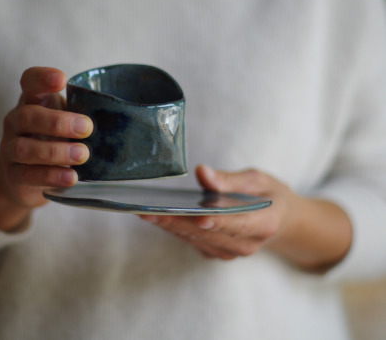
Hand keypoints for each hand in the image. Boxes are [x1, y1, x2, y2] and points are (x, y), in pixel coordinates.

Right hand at [0, 67, 92, 230]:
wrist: (28, 179)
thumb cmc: (54, 141)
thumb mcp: (67, 123)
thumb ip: (83, 115)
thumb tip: (120, 119)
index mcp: (32, 103)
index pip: (29, 82)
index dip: (42, 78)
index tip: (62, 79)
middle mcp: (15, 123)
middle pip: (27, 116)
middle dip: (58, 122)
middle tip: (87, 128)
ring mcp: (10, 150)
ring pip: (24, 148)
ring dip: (55, 151)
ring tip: (83, 155)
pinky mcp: (13, 176)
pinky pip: (28, 175)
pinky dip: (51, 176)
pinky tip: (71, 177)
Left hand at [140, 165, 351, 270]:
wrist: (281, 221)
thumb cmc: (269, 195)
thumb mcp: (259, 179)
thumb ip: (230, 179)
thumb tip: (202, 173)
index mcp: (264, 223)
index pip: (238, 224)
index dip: (218, 221)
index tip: (198, 217)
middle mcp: (247, 244)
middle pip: (208, 234)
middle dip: (177, 222)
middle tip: (148, 210)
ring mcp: (231, 252)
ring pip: (196, 239)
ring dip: (169, 226)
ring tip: (144, 212)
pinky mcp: (217, 252)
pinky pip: (193, 242)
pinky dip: (175, 229)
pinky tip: (156, 217)